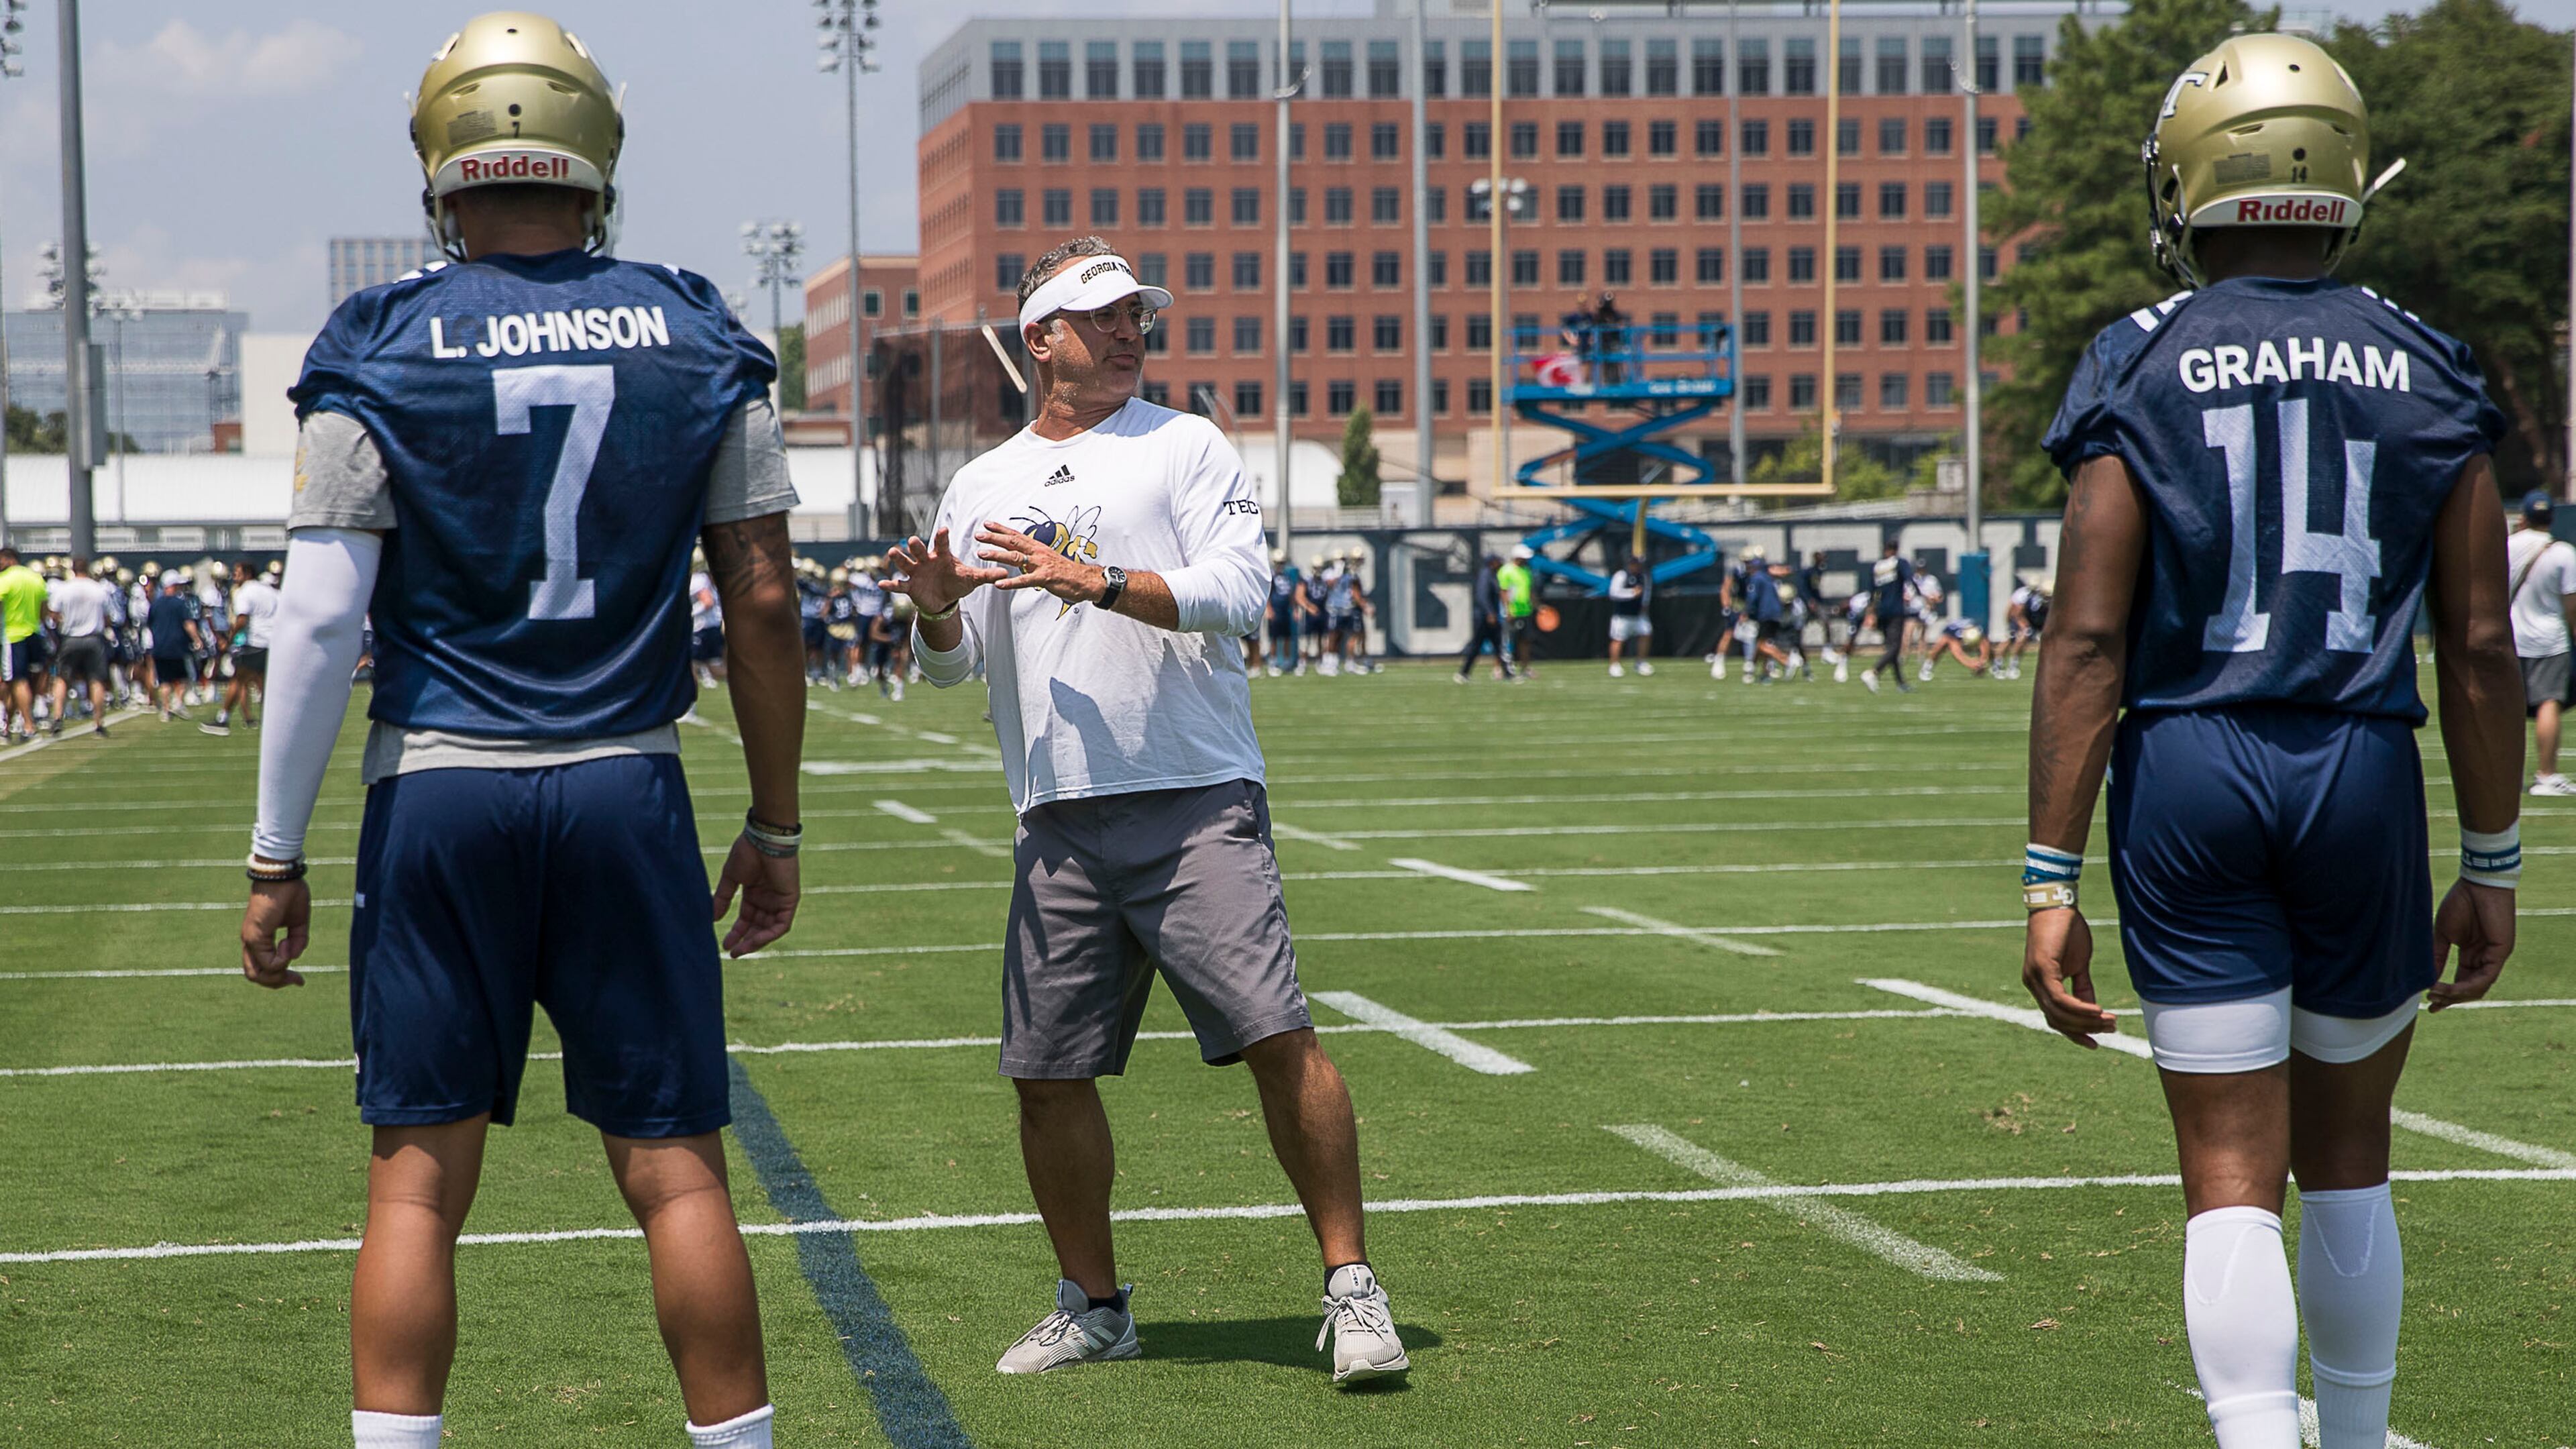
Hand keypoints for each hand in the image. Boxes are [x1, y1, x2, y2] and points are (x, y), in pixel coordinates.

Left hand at [239, 877, 309, 988]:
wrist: (282, 876)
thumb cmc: (290, 893)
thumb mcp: (299, 923)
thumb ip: (297, 942)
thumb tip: (293, 956)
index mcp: (258, 939)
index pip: (261, 968)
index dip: (281, 977)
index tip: (300, 978)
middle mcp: (250, 942)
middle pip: (256, 976)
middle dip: (278, 982)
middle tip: (298, 979)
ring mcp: (250, 940)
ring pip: (257, 974)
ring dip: (278, 976)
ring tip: (292, 961)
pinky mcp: (255, 936)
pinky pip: (267, 962)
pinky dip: (281, 960)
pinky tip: (288, 944)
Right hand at [712, 834, 798, 957]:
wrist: (764, 838)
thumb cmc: (747, 852)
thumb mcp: (731, 878)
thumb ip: (723, 899)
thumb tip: (713, 919)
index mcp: (755, 893)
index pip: (746, 919)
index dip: (736, 933)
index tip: (724, 945)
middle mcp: (768, 899)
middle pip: (758, 926)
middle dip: (745, 940)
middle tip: (732, 953)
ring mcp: (780, 900)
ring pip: (769, 929)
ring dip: (755, 941)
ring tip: (740, 950)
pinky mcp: (790, 900)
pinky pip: (782, 924)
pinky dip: (769, 935)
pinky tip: (754, 941)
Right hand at [883, 526, 1006, 615]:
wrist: (944, 598)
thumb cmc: (957, 582)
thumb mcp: (971, 579)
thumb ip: (986, 576)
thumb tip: (1005, 574)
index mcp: (942, 556)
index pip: (942, 544)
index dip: (942, 537)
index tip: (943, 530)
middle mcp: (926, 560)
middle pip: (919, 550)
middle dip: (916, 546)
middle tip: (913, 540)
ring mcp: (916, 572)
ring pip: (906, 563)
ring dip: (899, 558)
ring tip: (892, 552)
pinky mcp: (910, 586)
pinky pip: (899, 584)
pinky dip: (890, 585)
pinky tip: (881, 585)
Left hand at [974, 524, 1105, 605]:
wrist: (1085, 580)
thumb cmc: (1065, 571)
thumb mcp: (1047, 559)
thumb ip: (1033, 556)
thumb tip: (1020, 554)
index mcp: (1038, 547)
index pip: (1017, 535)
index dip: (1001, 529)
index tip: (987, 524)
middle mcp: (1038, 552)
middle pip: (1013, 542)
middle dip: (994, 538)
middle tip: (978, 535)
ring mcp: (1041, 564)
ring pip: (1015, 557)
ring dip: (997, 555)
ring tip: (982, 554)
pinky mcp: (1045, 578)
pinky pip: (1025, 580)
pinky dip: (1011, 582)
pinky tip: (999, 583)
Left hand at [2022, 907, 2114, 1047]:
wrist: (2059, 904)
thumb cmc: (2068, 930)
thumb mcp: (2078, 964)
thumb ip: (2082, 987)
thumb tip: (2093, 1009)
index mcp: (2040, 985)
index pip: (2055, 1018)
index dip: (2075, 1033)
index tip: (2094, 1044)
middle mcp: (2033, 984)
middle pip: (2058, 1020)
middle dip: (2086, 1029)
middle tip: (2111, 1029)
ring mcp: (2035, 977)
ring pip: (2059, 1012)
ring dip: (2087, 1020)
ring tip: (2111, 1021)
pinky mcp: (2042, 969)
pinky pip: (2060, 998)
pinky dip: (2079, 1008)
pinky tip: (2098, 1011)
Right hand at [2429, 878, 2512, 1009]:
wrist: (2477, 884)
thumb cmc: (2460, 903)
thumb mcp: (2442, 934)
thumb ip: (2436, 956)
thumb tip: (2427, 978)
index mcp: (2472, 954)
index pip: (2461, 982)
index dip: (2446, 995)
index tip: (2430, 1004)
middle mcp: (2484, 959)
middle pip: (2470, 989)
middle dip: (2450, 999)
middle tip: (2431, 1002)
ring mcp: (2494, 957)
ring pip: (2478, 987)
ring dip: (2457, 995)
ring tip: (2436, 993)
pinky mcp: (2501, 952)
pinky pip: (2486, 977)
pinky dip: (2467, 986)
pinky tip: (2451, 988)